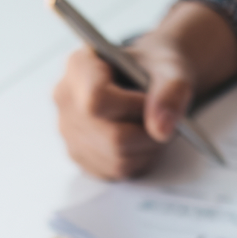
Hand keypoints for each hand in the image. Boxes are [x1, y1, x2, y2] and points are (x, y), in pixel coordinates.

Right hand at [53, 0, 236, 178]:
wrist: (144, 77)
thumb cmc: (152, 67)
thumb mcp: (170, 67)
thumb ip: (171, 91)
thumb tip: (161, 130)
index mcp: (78, 66)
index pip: (97, 100)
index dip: (134, 108)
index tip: (152, 100)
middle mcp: (65, 100)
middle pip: (112, 137)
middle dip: (147, 133)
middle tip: (162, 117)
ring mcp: (67, 132)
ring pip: (116, 158)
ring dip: (146, 149)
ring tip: (153, 127)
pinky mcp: (78, 157)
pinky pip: (114, 171)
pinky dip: (137, 160)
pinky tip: (140, 140)